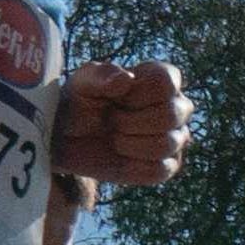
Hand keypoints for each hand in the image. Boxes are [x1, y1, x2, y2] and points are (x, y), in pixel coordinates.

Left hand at [53, 60, 192, 187]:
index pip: (167, 82)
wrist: (68, 140)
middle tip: (110, 120)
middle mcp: (176, 106)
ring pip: (166, 144)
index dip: (137, 94)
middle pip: (171, 114)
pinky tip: (121, 157)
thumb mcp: (80, 84)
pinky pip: (159, 170)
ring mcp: (176, 138)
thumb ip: (100, 75)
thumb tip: (126, 79)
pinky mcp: (168, 166)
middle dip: (129, 121)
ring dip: (128, 143)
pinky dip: (132, 166)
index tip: (115, 98)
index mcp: (160, 79)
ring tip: (113, 138)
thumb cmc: (79, 104)